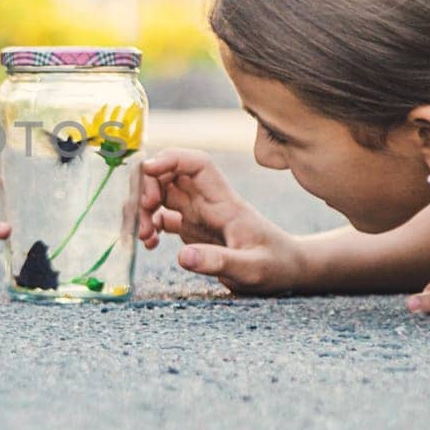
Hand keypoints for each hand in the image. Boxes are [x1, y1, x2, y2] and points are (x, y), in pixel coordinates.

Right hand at [139, 148, 303, 294]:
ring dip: (143, 209)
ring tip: (143, 236)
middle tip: (142, 214)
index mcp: (224, 202)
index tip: (148, 171)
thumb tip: (182, 257)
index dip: (170, 159)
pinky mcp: (191, 229)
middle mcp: (208, 202)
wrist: (287, 270)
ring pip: (160, 195)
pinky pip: (162, 217)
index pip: (197, 164)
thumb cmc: (276, 266)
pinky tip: (150, 245)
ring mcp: (198, 214)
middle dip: (147, 186)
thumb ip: (219, 262)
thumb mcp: (252, 269)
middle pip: (169, 175)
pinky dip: (149, 225)